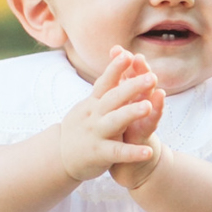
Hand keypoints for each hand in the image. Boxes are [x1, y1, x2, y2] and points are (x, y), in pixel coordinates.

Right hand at [56, 49, 160, 183]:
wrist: (59, 157)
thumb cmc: (81, 127)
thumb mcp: (89, 106)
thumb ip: (104, 88)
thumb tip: (115, 59)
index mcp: (94, 103)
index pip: (105, 82)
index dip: (116, 68)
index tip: (128, 54)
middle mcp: (94, 115)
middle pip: (114, 98)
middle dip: (132, 86)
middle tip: (152, 77)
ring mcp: (96, 134)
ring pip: (115, 121)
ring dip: (131, 113)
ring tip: (149, 107)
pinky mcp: (100, 154)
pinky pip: (118, 152)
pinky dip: (133, 153)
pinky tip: (148, 152)